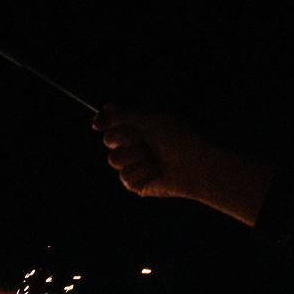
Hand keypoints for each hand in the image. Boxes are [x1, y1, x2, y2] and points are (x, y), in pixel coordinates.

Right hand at [92, 104, 276, 223]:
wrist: (194, 165)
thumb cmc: (178, 140)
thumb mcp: (152, 120)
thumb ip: (125, 115)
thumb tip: (103, 110)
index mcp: (139, 128)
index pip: (111, 122)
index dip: (103, 121)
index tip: (99, 123)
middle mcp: (134, 146)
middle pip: (109, 139)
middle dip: (125, 138)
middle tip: (144, 139)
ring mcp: (133, 165)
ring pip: (114, 159)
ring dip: (136, 156)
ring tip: (154, 158)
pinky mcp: (135, 183)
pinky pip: (125, 176)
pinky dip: (143, 172)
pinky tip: (157, 172)